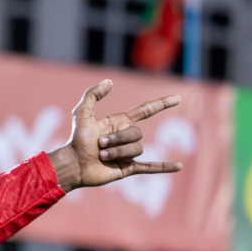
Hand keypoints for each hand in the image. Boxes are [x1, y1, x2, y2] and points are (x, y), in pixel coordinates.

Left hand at [47, 80, 182, 192]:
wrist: (73, 164)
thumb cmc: (76, 140)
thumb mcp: (81, 113)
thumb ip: (92, 95)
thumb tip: (109, 82)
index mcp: (119, 123)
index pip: (146, 111)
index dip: (161, 104)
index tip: (177, 99)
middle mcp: (126, 137)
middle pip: (137, 133)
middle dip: (118, 138)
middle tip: (100, 144)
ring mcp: (128, 153)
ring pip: (137, 149)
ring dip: (118, 151)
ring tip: (102, 156)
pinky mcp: (128, 168)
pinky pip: (150, 167)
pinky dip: (164, 167)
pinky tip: (179, 166)